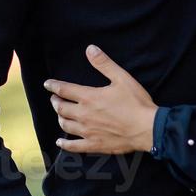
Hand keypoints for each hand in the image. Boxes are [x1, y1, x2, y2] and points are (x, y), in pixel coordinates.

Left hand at [44, 44, 158, 154]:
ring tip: (60, 114)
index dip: (53, 86)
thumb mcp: (121, 78)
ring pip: (65, 125)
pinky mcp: (94, 144)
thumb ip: (104, 63)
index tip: (47, 84)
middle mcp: (84, 115)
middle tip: (55, 99)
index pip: (64, 90)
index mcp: (89, 97)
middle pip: (61, 108)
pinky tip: (60, 142)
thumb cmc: (136, 103)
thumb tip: (90, 49)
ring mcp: (88, 131)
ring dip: (60, 118)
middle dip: (55, 102)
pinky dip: (65, 144)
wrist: (148, 128)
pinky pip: (74, 146)